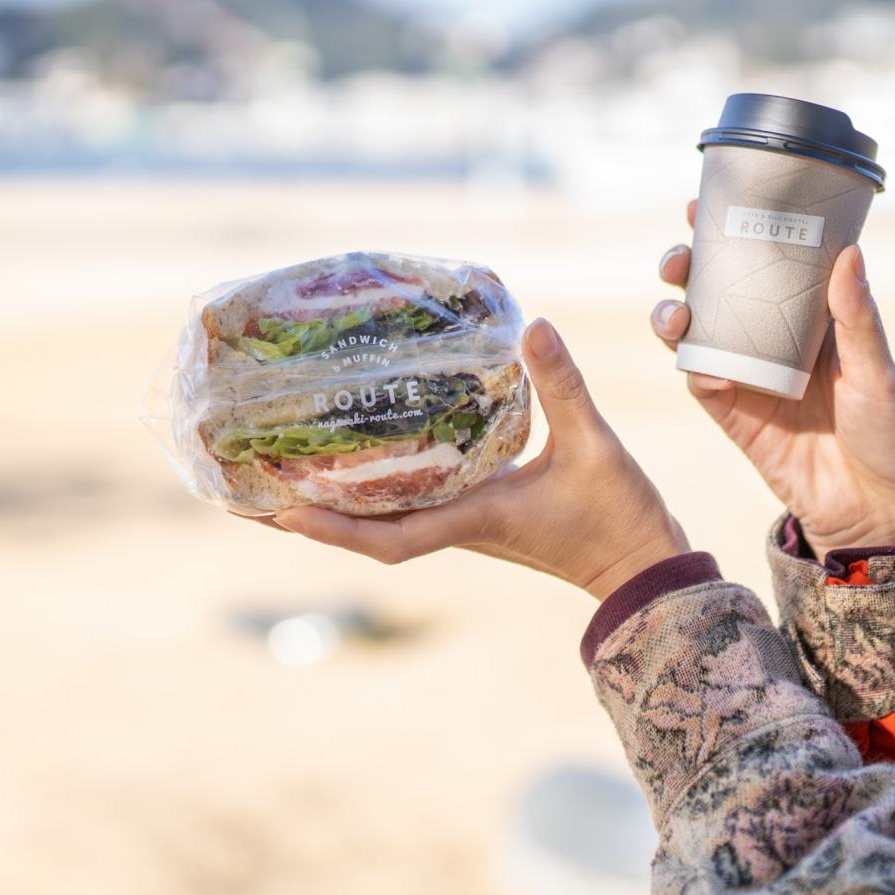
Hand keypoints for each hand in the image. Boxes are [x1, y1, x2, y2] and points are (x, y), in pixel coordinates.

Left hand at [275, 319, 689, 599]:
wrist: (646, 568)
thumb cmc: (620, 516)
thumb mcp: (594, 445)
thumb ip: (563, 386)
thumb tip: (533, 326)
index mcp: (474, 518)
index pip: (388, 538)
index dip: (334, 529)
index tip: (282, 512)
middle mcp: (459, 525)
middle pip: (366, 532)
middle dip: (309, 516)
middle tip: (249, 492)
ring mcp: (467, 522)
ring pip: (384, 520)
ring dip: (334, 505)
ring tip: (283, 475)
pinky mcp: (481, 512)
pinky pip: (412, 504)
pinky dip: (376, 491)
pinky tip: (360, 460)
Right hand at [653, 200, 894, 560]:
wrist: (876, 512)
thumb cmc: (891, 436)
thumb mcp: (878, 374)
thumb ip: (857, 321)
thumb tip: (848, 254)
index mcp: (813, 317)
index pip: (768, 260)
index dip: (734, 228)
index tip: (706, 202)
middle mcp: (774, 338)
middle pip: (718, 289)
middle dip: (689, 265)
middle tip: (678, 255)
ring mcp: (748, 375)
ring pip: (697, 329)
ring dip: (674, 309)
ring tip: (674, 305)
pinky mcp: (733, 414)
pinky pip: (699, 380)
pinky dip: (689, 362)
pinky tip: (688, 351)